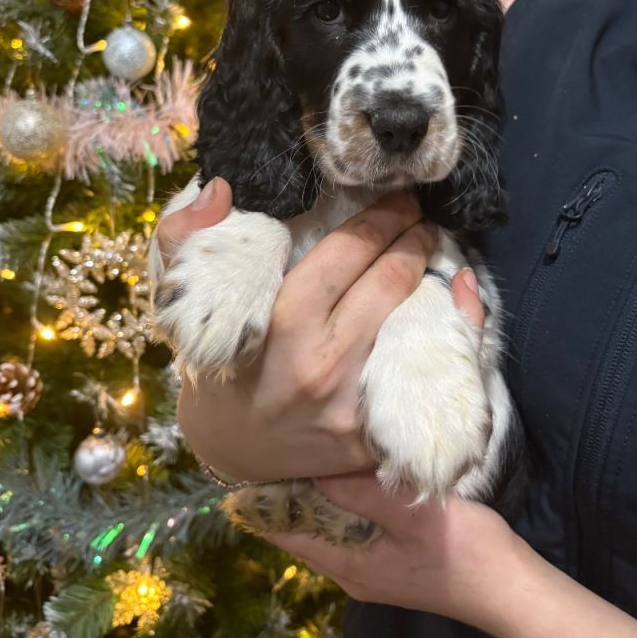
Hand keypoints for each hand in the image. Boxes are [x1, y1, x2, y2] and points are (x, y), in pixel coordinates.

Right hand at [155, 179, 438, 481]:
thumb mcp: (181, 301)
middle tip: (421, 217)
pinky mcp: (374, 436)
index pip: (348, 252)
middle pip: (389, 281)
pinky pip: (429, 372)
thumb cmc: (213, 366)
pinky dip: (453, 331)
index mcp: (279, 323)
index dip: (381, 216)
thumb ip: (184, 235)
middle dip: (413, 238)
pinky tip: (455, 301)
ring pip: (417, 321)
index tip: (398, 197)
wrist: (228, 450)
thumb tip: (217, 188)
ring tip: (431, 249)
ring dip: (433, 276)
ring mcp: (353, 404)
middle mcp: (323, 363)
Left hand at [262, 471, 526, 631]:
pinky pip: (353, 523)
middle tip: (273, 442)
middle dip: (288, 492)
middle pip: (304, 528)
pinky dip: (343, 498)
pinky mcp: (393, 554)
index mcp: (347, 565)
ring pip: (329, 524)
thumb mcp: (408, 515)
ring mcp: (374, 563)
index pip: (286, 535)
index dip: (262, 504)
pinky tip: (348, 468)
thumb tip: (312, 467)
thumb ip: (360, 492)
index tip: (244, 465)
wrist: (511, 587)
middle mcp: (352, 568)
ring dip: (317, 492)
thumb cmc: (461, 552)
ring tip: (304, 446)